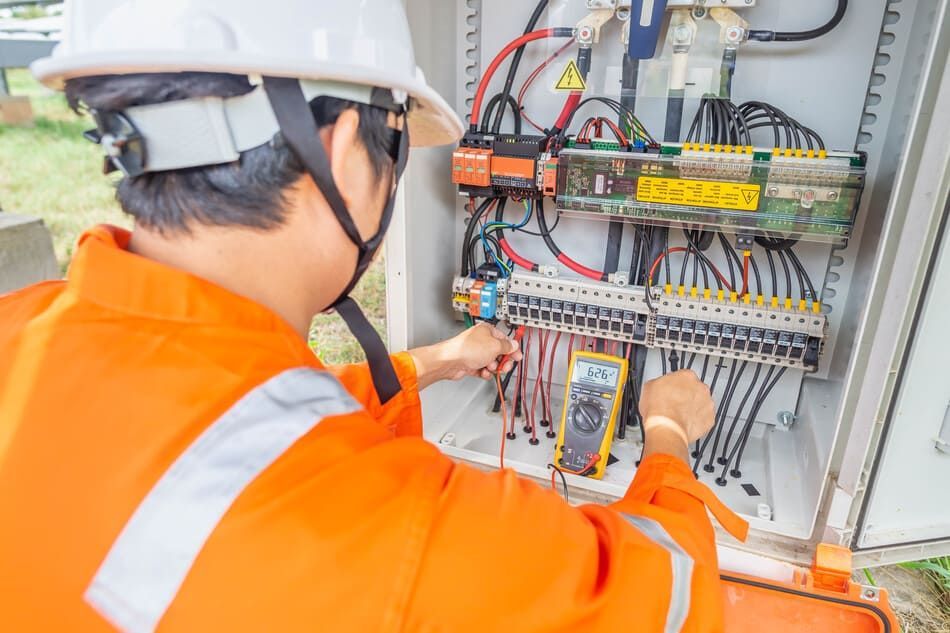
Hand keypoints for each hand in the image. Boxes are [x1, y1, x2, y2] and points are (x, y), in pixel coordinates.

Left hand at [409, 323, 523, 389]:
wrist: (450, 361)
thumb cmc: (467, 349)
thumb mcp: (494, 346)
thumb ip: (507, 346)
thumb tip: (513, 345)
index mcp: (487, 331)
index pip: (505, 339)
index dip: (512, 349)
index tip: (517, 356)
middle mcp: (481, 340)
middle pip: (499, 352)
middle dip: (502, 361)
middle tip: (504, 366)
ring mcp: (475, 353)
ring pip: (491, 362)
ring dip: (493, 367)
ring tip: (489, 367)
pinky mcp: (470, 363)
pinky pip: (483, 369)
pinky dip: (484, 372)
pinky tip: (483, 372)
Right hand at [638, 370, 714, 462]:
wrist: (666, 428)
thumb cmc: (659, 409)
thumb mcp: (649, 387)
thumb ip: (660, 383)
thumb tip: (658, 387)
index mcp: (687, 375)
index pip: (684, 376)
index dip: (676, 384)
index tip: (671, 390)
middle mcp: (701, 387)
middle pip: (696, 389)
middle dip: (687, 396)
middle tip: (675, 403)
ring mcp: (707, 403)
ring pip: (702, 403)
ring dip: (693, 408)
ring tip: (680, 415)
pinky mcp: (710, 419)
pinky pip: (705, 418)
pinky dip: (698, 421)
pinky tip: (686, 423)